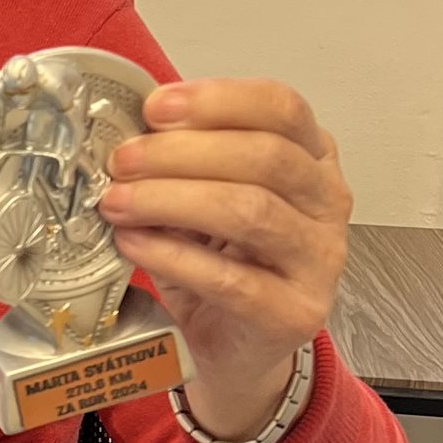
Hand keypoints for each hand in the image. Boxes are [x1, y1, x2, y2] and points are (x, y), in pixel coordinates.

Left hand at [98, 78, 349, 437]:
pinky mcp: (296, 313)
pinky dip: (171, 256)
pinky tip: (132, 245)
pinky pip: (231, 279)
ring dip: (169, 200)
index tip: (154, 107)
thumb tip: (122, 130)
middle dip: (179, 152)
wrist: (235, 343)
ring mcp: (319, 260)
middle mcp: (326, 202)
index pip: (281, 107)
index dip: (217, 99)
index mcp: (310, 156)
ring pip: (250, 211)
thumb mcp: (203, 190)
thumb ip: (179, 156)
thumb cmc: (219, 254)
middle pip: (264, 156)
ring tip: (115, 203)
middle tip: (121, 160)